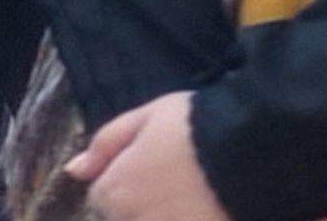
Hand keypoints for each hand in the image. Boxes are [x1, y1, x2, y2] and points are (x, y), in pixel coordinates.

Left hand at [68, 90, 236, 220]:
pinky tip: (207, 208)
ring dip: (167, 212)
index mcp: (115, 190)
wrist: (252, 150)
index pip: (103, 198)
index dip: (127, 180)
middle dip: (145, 205)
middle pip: (126, 218)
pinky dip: (191, 217)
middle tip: (179, 183)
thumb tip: (74, 170)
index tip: (155, 167)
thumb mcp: (150, 116)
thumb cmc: (198, 126)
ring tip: (195, 197)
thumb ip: (107, 143)